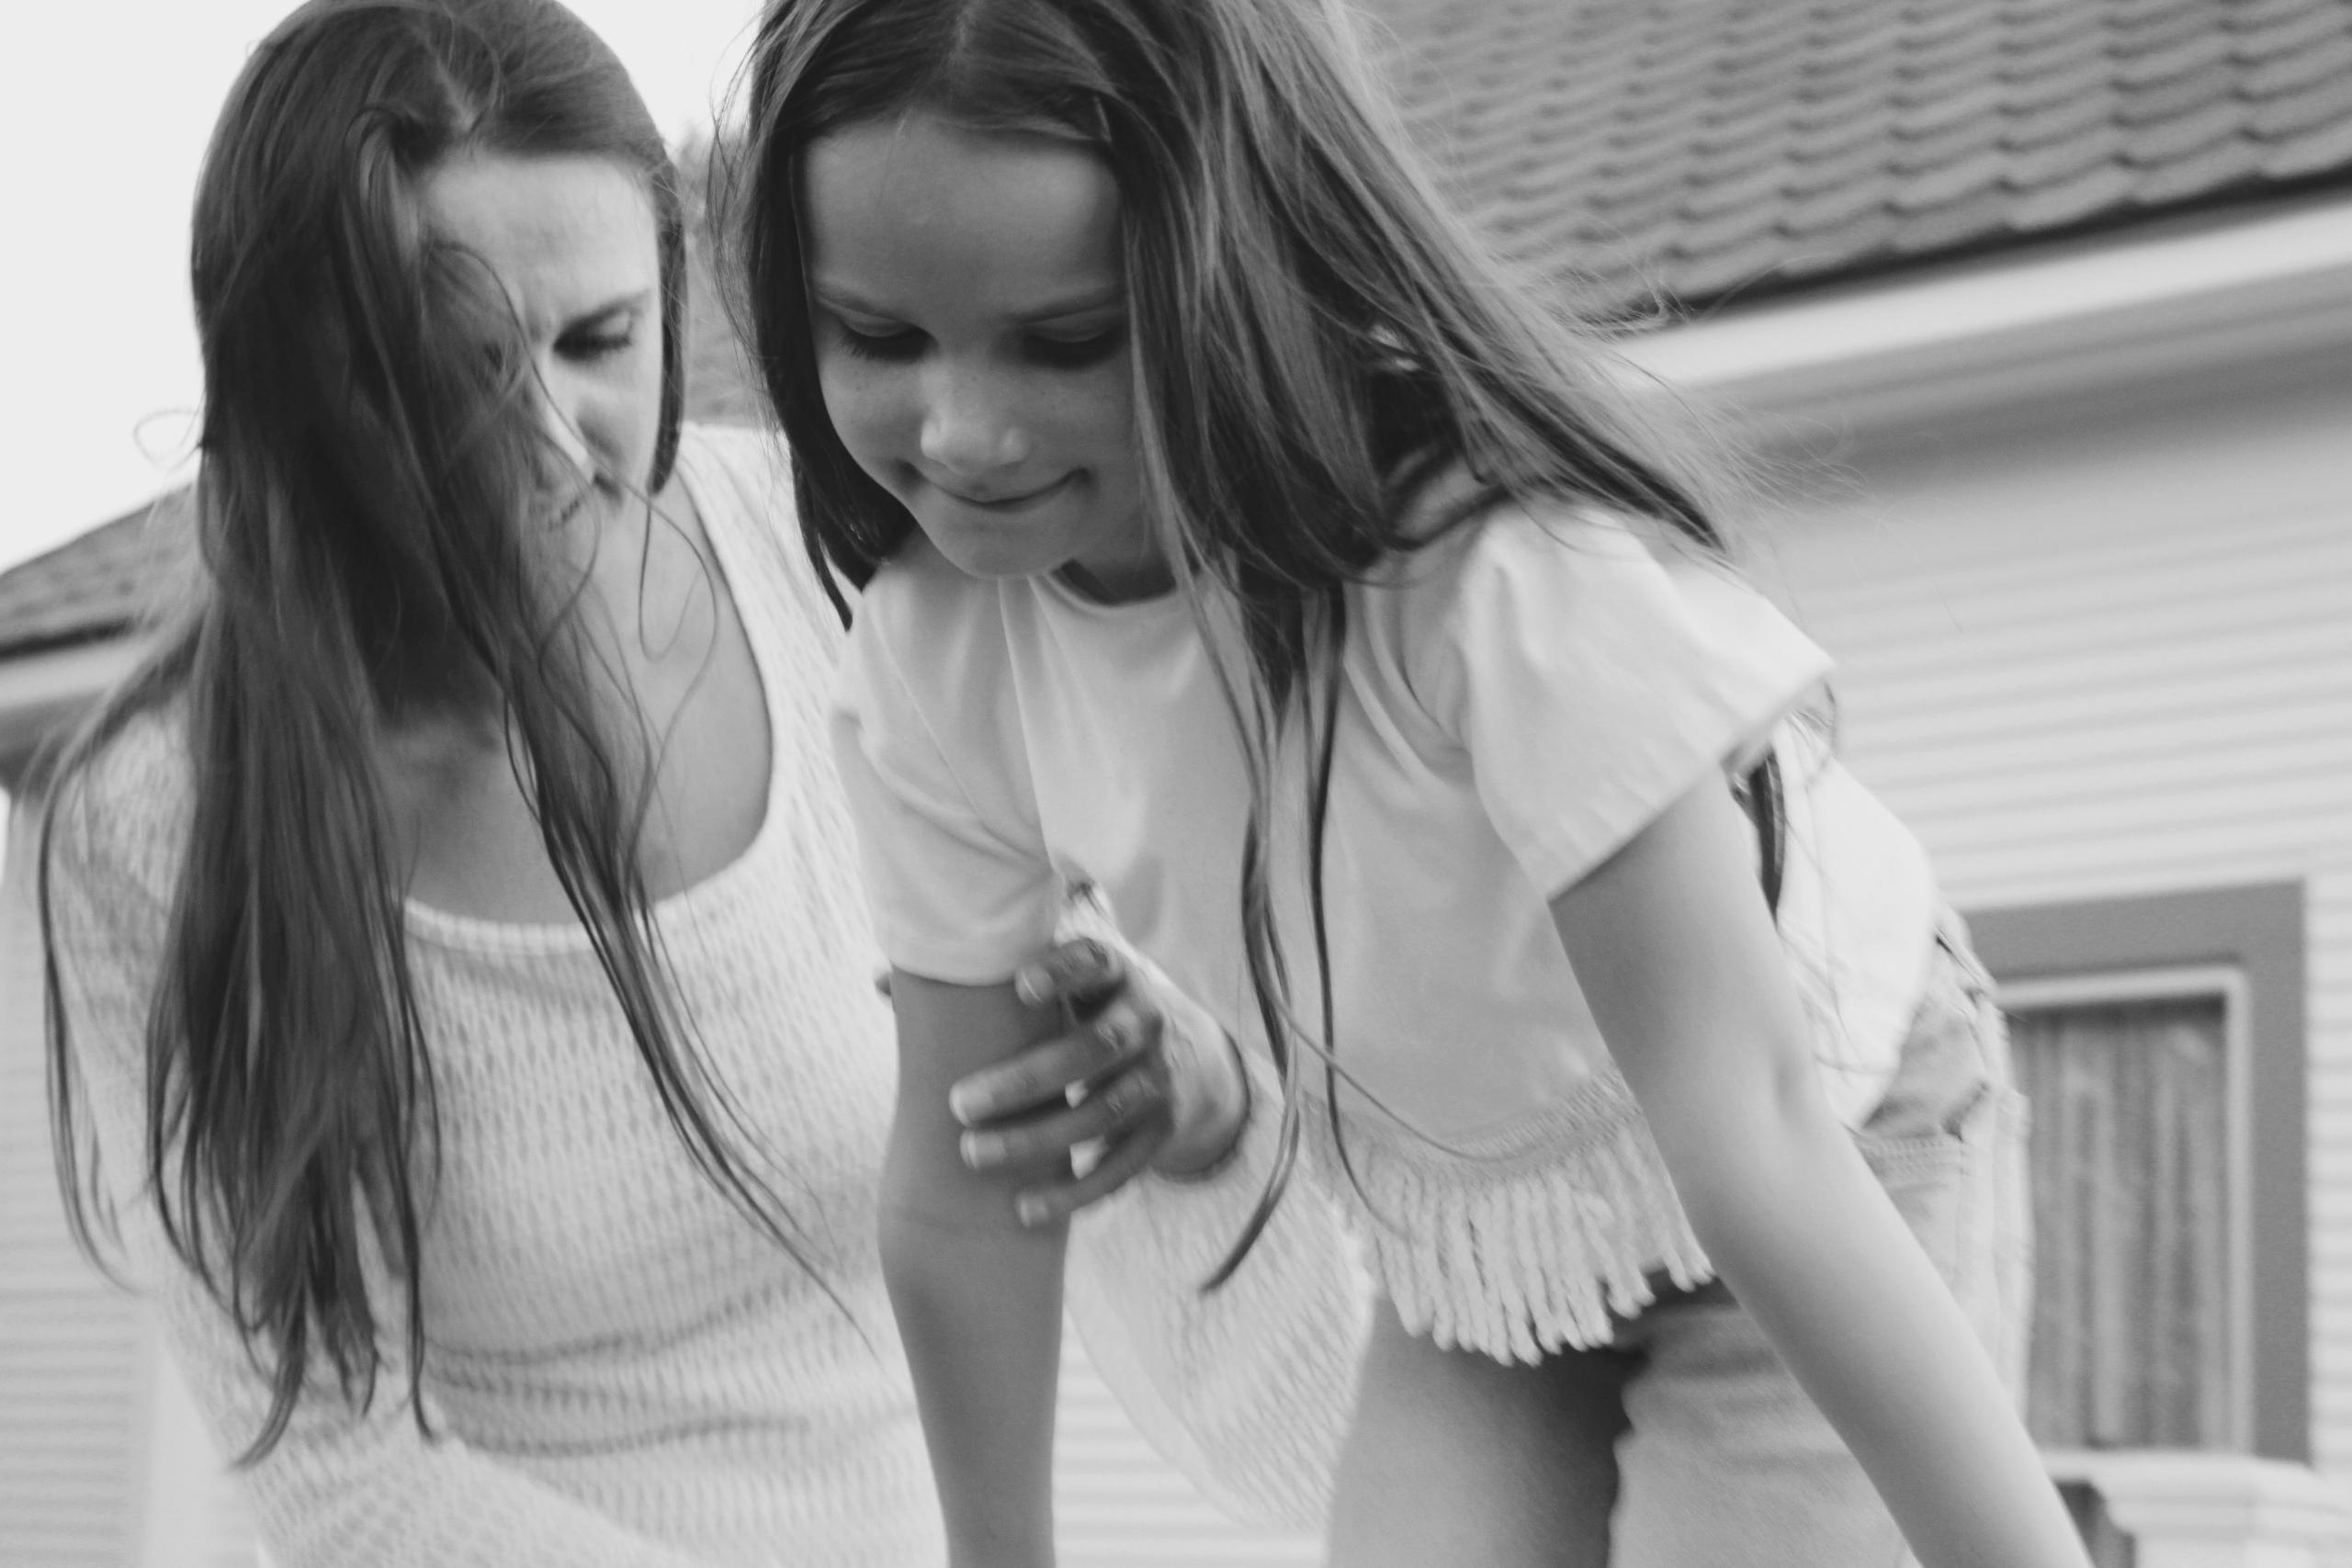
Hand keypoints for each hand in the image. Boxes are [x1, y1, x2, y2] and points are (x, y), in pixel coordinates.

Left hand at [946, 937, 1248, 1226]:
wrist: (1179, 1054)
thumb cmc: (1081, 1009)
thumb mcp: (1053, 982)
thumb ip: (981, 978)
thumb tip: (882, 981)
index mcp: (1113, 973)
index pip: (1094, 961)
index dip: (1061, 972)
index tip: (1018, 986)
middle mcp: (1144, 1020)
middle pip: (1095, 1047)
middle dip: (1027, 1078)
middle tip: (959, 1104)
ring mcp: (1158, 1076)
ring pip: (1104, 1112)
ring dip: (1037, 1139)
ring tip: (973, 1155)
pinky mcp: (1161, 1128)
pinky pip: (1123, 1166)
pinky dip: (1076, 1193)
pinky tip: (1025, 1210)